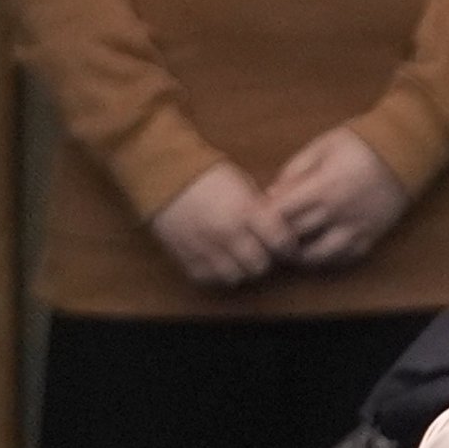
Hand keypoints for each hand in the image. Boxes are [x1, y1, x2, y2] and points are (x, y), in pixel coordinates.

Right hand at [148, 161, 293, 289]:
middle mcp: (227, 234)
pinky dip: (216, 271)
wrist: (161, 170)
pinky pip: (209, 277)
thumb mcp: (240, 182)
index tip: (286, 245)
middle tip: (260, 249)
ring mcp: (205, 248)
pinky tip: (216, 257)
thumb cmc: (203, 171)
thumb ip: (258, 207)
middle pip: (259, 265)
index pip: (280, 242)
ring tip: (237, 255)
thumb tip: (274, 226)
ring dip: (240, 268)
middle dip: (264, 258)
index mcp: (244, 211)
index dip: (287, 246)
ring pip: (235, 276)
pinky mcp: (186, 257)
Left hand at [266, 127, 408, 270]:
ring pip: (319, 256)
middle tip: (267, 236)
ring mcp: (356, 229)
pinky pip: (344, 259)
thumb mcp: (321, 146)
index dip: (264, 217)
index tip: (258, 217)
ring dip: (300, 256)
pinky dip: (327, 259)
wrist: (404, 151)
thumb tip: (271, 195)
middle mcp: (338, 213)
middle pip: (296, 237)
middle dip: (277, 239)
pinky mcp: (370, 238)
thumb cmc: (358, 143)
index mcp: (322, 187)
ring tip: (290, 249)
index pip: (282, 212)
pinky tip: (318, 251)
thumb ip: (294, 171)